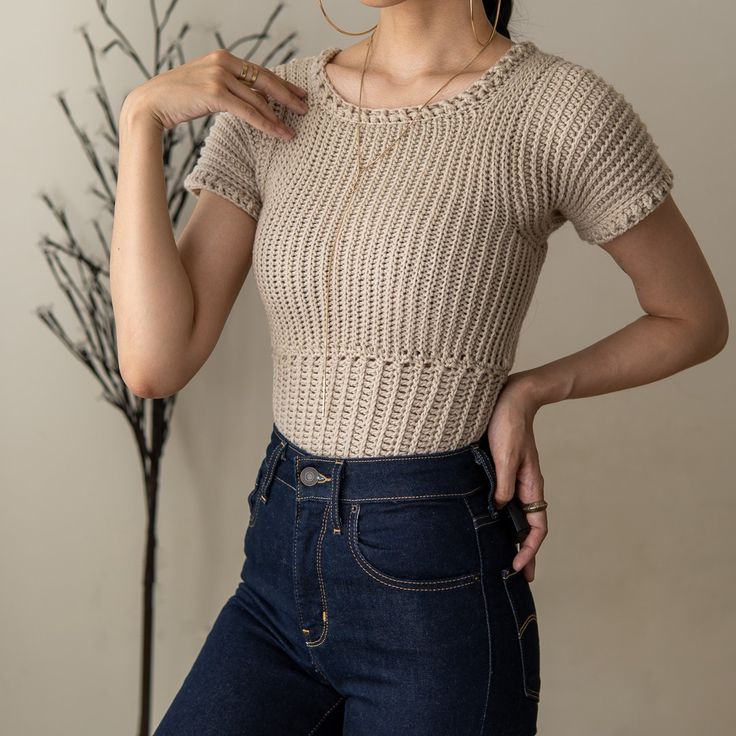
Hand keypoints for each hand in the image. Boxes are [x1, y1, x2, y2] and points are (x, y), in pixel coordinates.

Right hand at [121, 48, 308, 138]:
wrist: (150, 104)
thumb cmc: (176, 100)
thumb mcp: (205, 88)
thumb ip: (226, 88)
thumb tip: (246, 100)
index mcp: (222, 58)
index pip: (259, 71)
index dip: (281, 84)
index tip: (298, 94)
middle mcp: (223, 63)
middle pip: (265, 80)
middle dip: (288, 96)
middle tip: (306, 107)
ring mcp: (219, 76)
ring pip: (258, 99)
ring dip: (279, 116)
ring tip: (293, 130)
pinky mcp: (215, 94)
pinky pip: (248, 111)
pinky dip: (266, 124)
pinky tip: (279, 133)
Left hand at [485, 373, 547, 581]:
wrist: (510, 396)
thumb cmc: (508, 423)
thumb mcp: (505, 455)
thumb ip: (502, 483)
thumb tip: (498, 510)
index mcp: (530, 485)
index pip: (537, 527)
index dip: (529, 550)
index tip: (517, 567)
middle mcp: (524, 486)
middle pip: (528, 528)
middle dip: (525, 553)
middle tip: (518, 578)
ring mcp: (513, 479)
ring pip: (515, 516)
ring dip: (512, 538)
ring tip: (503, 559)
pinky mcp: (501, 471)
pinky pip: (503, 501)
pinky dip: (501, 518)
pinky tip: (489, 524)